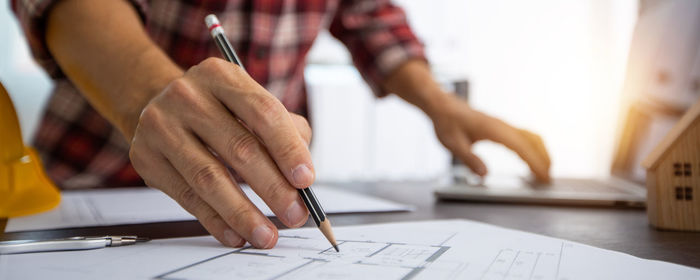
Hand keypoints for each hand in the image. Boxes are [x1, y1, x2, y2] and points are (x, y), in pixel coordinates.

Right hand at [128, 58, 313, 248]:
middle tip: (295, 214)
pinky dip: (215, 221)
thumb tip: (302, 177)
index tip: (306, 180)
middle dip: (273, 188)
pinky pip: (186, 197)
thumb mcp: (250, 103)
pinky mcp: (146, 158)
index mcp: (222, 76)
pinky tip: (236, 235)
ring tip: (267, 235)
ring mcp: (162, 126)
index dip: (288, 149)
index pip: (263, 112)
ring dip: (243, 213)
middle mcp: (188, 96)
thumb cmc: (217, 109)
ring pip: (209, 178)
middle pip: (239, 148)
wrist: (156, 104)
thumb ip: (284, 131)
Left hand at [430, 94, 550, 181]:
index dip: (534, 162)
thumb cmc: (446, 123)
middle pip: (532, 141)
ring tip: (545, 170)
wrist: (442, 105)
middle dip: (543, 158)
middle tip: (548, 178)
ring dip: (540, 151)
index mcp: (493, 129)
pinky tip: (530, 157)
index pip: (521, 147)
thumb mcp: (453, 144)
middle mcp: (502, 125)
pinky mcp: (499, 126)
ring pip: (530, 136)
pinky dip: (532, 147)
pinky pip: (522, 135)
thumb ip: (469, 159)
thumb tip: (484, 175)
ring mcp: (502, 125)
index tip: (543, 176)